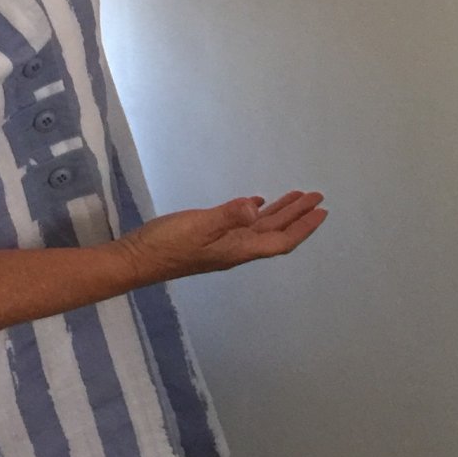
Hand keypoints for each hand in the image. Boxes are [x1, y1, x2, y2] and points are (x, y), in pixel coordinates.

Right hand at [125, 191, 327, 280]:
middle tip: (316, 196)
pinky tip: (257, 203)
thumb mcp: (198, 225)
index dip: (303, 227)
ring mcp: (223, 244)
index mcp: (239, 249)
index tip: (321, 210)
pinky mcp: (209, 238)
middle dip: (298, 215)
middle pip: (276, 233)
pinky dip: (254, 213)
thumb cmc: (166, 243)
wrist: (136, 260)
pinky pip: (241, 225)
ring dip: (280, 213)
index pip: (281, 240)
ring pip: (260, 228)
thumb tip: (257, 207)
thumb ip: (228, 216)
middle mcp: (236, 249)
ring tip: (297, 196)